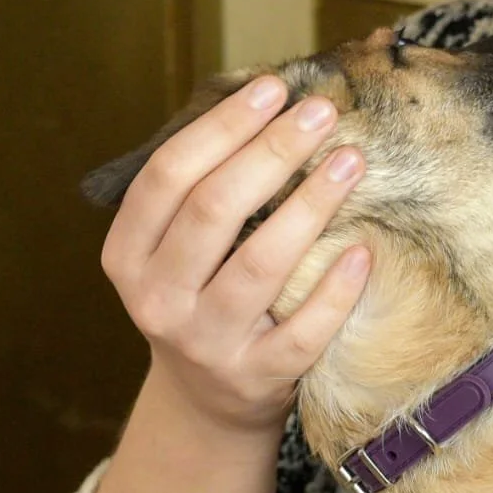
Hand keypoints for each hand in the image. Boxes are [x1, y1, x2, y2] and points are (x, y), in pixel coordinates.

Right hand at [101, 76, 371, 437]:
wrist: (209, 403)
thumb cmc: (204, 300)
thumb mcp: (177, 253)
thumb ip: (205, 191)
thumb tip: (273, 103)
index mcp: (129, 256)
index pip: (168, 177)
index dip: (220, 128)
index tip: (271, 88)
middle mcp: (158, 300)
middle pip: (213, 211)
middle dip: (271, 152)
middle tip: (320, 111)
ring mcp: (207, 342)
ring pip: (259, 265)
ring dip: (309, 205)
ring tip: (350, 161)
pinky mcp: (257, 378)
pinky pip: (302, 331)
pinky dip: (335, 290)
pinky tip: (364, 250)